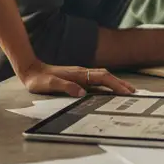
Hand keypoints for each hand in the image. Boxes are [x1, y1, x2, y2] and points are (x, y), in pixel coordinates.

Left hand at [19, 62, 134, 97]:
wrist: (30, 70)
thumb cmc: (38, 80)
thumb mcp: (49, 85)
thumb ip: (65, 87)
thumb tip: (82, 93)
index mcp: (78, 74)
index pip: (102, 77)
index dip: (115, 84)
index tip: (126, 92)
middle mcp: (82, 72)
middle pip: (106, 76)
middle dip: (120, 83)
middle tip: (133, 92)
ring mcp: (80, 74)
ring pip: (103, 77)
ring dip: (115, 83)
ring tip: (127, 91)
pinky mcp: (78, 77)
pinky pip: (96, 80)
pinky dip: (107, 83)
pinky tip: (109, 89)